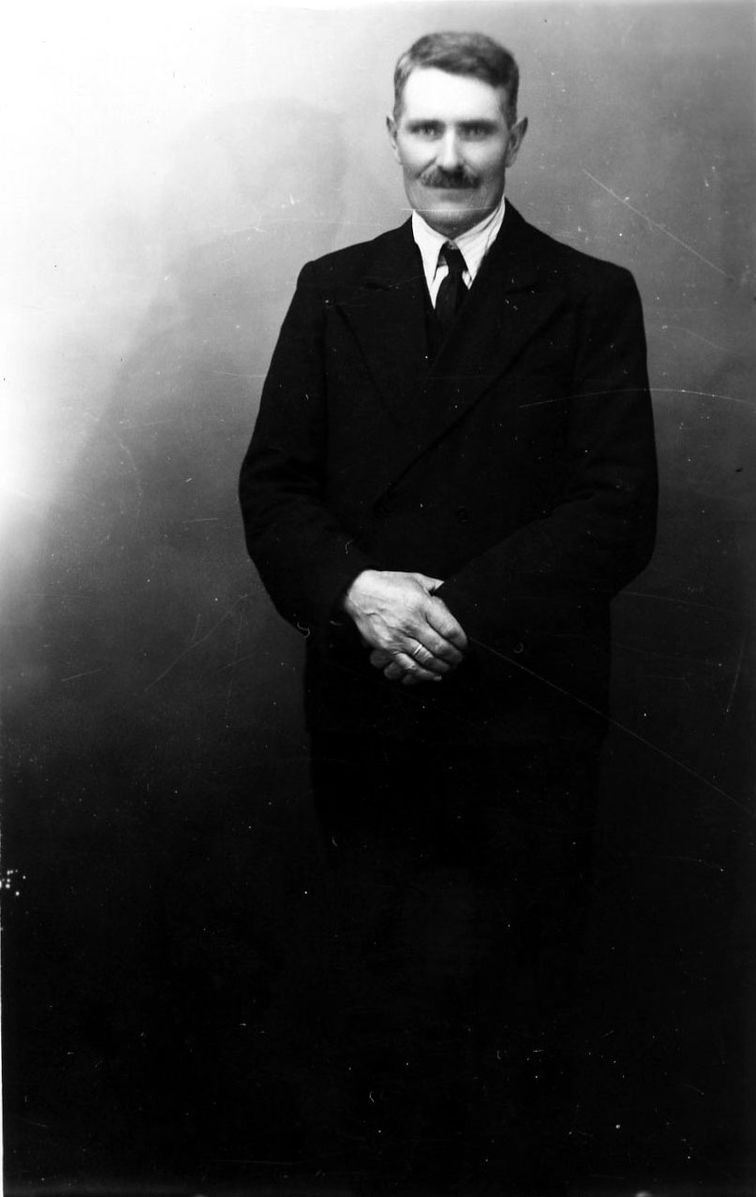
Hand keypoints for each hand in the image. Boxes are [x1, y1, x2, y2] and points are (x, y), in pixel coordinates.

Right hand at [342, 569, 466, 684]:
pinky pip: (409, 666)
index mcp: (422, 605)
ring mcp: (399, 637)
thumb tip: (453, 592)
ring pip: (427, 659)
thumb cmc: (388, 584)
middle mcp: (412, 623)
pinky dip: (424, 674)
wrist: (358, 592)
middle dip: (455, 656)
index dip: (461, 640)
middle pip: (441, 647)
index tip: (465, 644)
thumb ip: (437, 587)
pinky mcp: (388, 648)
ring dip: (443, 667)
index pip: (450, 628)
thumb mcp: (416, 579)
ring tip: (450, 667)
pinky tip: (434, 675)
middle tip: (460, 658)